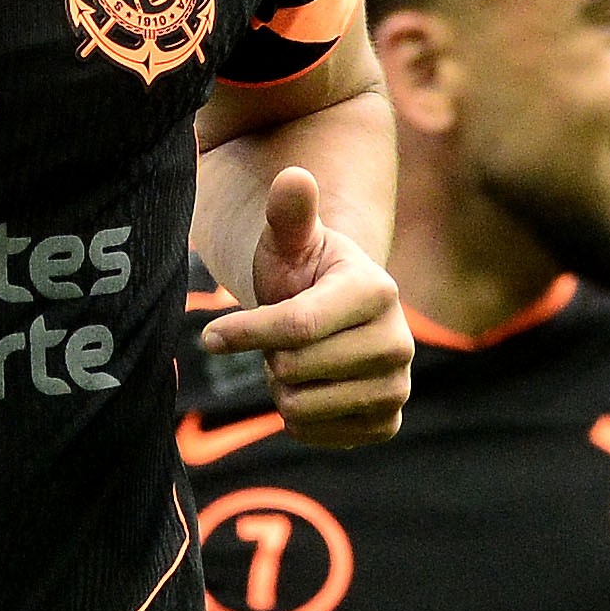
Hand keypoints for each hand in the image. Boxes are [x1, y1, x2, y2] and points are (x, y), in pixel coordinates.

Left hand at [196, 169, 409, 446]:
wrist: (335, 315)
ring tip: (295, 359)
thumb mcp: (290, 241)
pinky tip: (310, 387)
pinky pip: (315, 434)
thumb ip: (289, 213)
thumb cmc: (304, 272)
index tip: (210, 334)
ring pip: (301, 406)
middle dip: (269, 355)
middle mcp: (399, 343)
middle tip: (279, 338)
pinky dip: (297, 417)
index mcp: (377, 291)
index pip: (297, 326)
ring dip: (282, 386)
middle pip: (296, 368)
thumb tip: (294, 176)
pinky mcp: (387, 423)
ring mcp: (397, 387)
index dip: (246, 332)